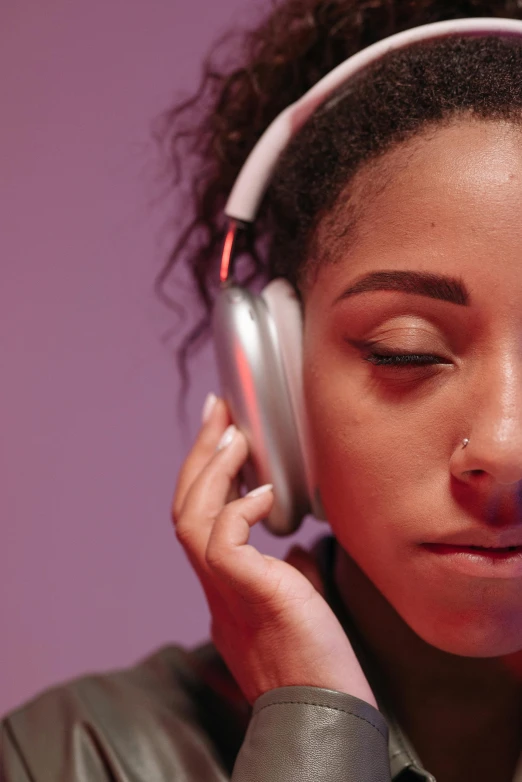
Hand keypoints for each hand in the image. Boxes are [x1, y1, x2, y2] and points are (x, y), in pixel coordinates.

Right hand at [172, 394, 376, 707]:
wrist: (324, 714)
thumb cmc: (318, 662)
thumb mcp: (296, 604)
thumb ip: (288, 572)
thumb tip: (294, 543)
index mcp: (224, 586)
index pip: (199, 520)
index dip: (206, 476)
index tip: (224, 438)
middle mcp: (214, 586)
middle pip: (185, 508)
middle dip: (199, 456)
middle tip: (219, 412)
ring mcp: (225, 590)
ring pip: (191, 518)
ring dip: (212, 470)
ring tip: (235, 436)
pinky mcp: (247, 593)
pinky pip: (222, 540)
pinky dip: (240, 508)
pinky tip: (267, 493)